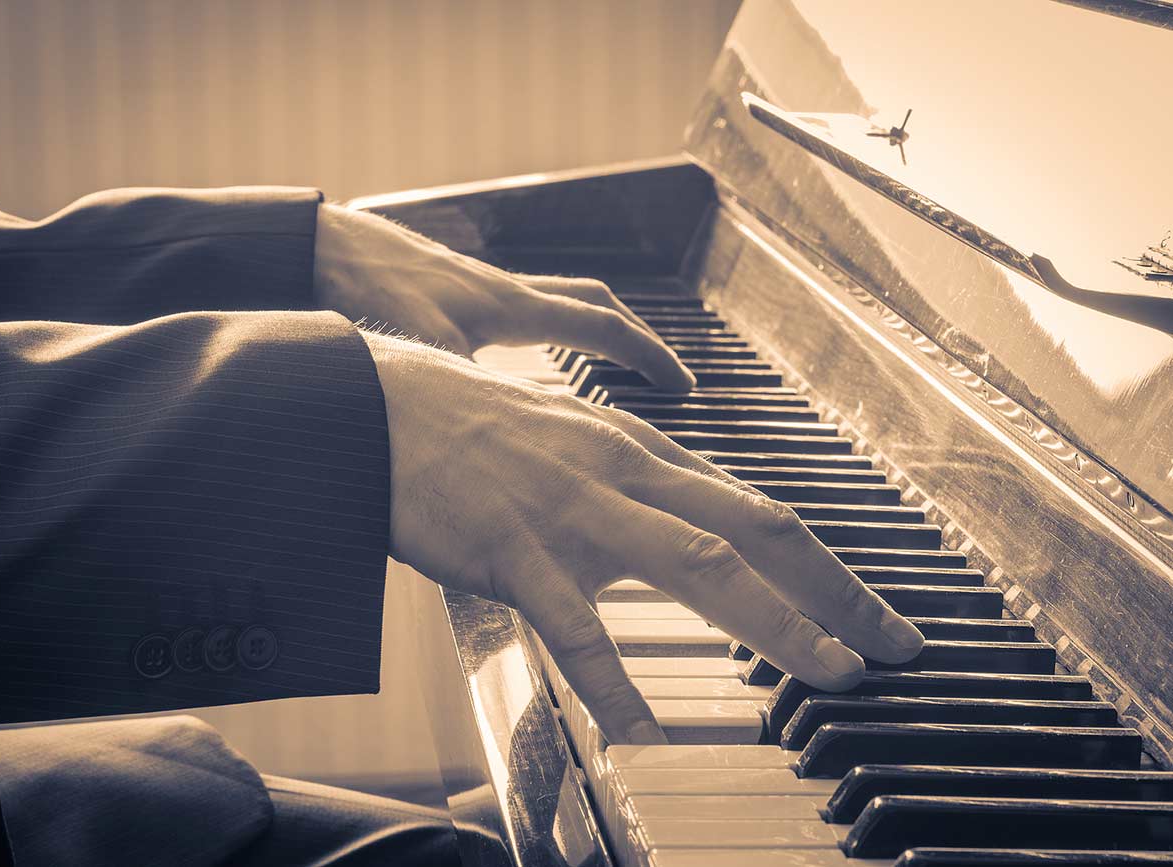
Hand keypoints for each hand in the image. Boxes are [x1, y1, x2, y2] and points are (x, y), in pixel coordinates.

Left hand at [315, 204, 694, 390]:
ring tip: (606, 376)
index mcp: (513, 306)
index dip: (649, 356)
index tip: (684, 386)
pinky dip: (539, 340)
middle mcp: (507, 293)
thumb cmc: (369, 291)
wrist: (322, 249)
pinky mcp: (453, 297)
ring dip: (589, 333)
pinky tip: (521, 374)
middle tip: (663, 376)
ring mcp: (481, 292)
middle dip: (635, 338)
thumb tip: (507, 442)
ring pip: (557, 305)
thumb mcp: (425, 350)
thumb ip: (470, 393)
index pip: (603, 326)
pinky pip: (519, 314)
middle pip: (594, 303)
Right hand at [362, 332, 924, 745]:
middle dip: (837, 592)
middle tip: (895, 646)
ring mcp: (573, 510)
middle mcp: (624, 473)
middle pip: (757, 531)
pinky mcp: (514, 547)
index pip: (757, 510)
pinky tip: (645, 728)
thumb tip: (674, 523)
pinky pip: (577, 624)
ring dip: (773, 622)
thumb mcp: (567, 442)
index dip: (826, 565)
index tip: (872, 611)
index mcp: (639, 453)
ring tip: (829, 672)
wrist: (381, 408)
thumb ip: (626, 484)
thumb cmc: (468, 425)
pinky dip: (617, 679)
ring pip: (697, 564)